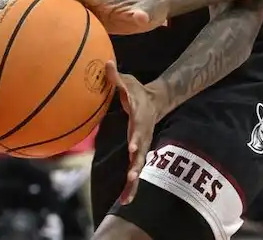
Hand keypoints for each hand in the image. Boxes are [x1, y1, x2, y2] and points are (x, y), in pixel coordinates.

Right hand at [22, 0, 164, 34]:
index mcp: (105, 0)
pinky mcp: (91, 19)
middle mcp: (94, 2)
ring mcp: (90, 9)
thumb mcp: (150, 13)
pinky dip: (51, 16)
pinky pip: (68, 17)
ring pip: (63, 3)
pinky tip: (35, 22)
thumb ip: (144, 15)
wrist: (152, 9)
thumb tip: (141, 17)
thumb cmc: (152, 10)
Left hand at [107, 62, 162, 204]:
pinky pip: (135, 170)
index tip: (133, 148)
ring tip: (128, 197)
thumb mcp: (128, 81)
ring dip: (134, 181)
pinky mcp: (138, 153)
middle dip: (137, 165)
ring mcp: (142, 144)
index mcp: (140, 118)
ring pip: (139, 166)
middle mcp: (143, 134)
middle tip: (132, 177)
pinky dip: (131, 186)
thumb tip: (106, 62)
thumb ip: (116, 76)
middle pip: (141, 152)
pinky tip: (125, 200)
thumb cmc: (137, 91)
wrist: (156, 101)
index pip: (138, 128)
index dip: (136, 138)